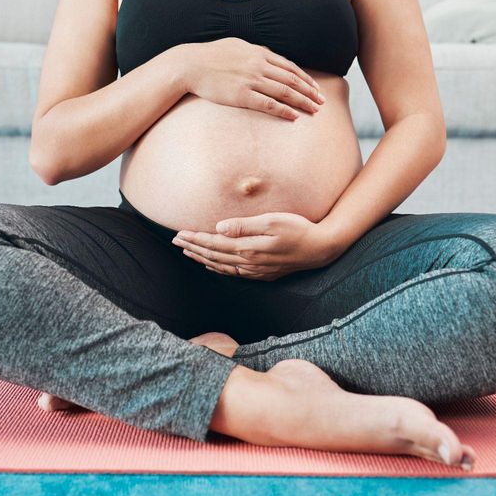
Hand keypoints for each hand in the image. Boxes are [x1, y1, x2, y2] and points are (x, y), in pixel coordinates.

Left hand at [171, 211, 342, 280]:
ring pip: (221, 266)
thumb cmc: (298, 229)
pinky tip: (212, 265)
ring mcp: (255, 270)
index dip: (195, 239)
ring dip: (202, 258)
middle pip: (213, 255)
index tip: (178, 233)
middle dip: (193, 248)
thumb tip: (218, 228)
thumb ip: (244, 225)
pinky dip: (218, 268)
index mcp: (248, 248)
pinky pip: (233, 273)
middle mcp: (248, 262)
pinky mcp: (262, 273)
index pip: (214, 243)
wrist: (320, 249)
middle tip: (174, 241)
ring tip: (187, 252)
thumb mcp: (272, 221)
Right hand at [172, 38, 325, 120]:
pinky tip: (294, 116)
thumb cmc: (210, 55)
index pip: (289, 67)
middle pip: (292, 80)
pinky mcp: (242, 95)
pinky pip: (268, 104)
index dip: (305, 78)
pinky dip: (284, 110)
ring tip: (313, 110)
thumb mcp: (236, 45)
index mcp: (259, 53)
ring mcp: (251, 80)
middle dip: (309, 91)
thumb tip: (266, 56)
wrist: (190, 65)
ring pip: (284, 92)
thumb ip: (254, 51)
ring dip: (302, 102)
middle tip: (321, 102)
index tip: (315, 88)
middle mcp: (258, 65)